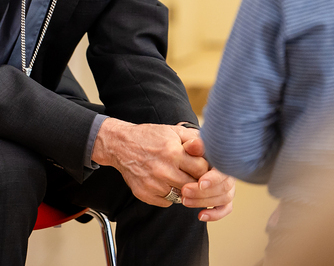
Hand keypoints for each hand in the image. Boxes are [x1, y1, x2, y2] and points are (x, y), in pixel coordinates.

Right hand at [92, 118, 207, 205]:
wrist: (120, 145)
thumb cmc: (149, 136)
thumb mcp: (173, 131)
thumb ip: (194, 139)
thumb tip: (214, 149)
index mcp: (173, 153)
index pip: (202, 170)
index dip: (205, 169)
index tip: (202, 166)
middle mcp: (163, 170)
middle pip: (193, 185)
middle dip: (196, 181)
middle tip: (193, 174)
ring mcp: (153, 185)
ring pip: (181, 196)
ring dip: (184, 189)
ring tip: (179, 177)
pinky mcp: (144, 194)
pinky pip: (167, 202)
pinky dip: (169, 195)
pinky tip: (165, 183)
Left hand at [179, 135, 235, 221]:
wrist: (193, 154)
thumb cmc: (194, 148)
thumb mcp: (193, 144)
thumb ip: (194, 145)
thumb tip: (194, 145)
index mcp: (225, 159)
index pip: (225, 172)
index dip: (214, 179)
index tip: (200, 183)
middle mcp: (229, 174)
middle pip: (224, 188)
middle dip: (204, 193)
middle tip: (184, 191)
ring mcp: (227, 186)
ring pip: (224, 199)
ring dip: (204, 202)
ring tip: (184, 200)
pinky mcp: (223, 197)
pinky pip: (224, 209)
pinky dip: (214, 214)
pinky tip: (200, 216)